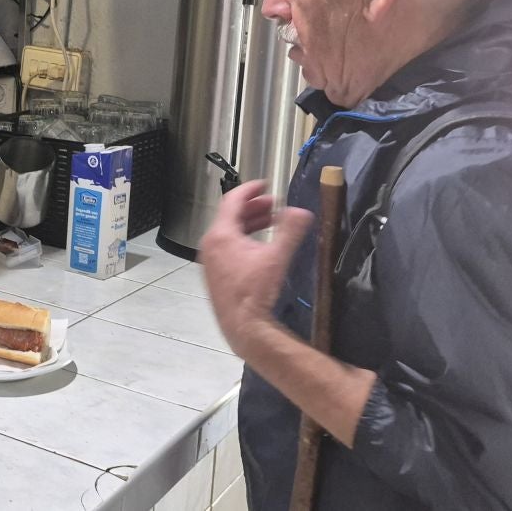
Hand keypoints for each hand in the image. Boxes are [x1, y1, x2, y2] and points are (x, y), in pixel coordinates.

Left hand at [198, 179, 312, 357]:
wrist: (243, 327)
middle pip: (230, 216)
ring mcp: (209, 260)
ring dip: (249, 223)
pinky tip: (260, 246)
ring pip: (228, 232)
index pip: (232, 201)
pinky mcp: (214, 273)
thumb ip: (290, 231)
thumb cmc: (257, 292)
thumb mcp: (277, 257)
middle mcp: (210, 245)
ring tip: (271, 221)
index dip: (249, 189)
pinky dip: (242, 238)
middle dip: (253, 207)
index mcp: (220, 235)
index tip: (264, 184)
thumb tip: (302, 211)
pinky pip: (227, 247)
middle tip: (273, 204)